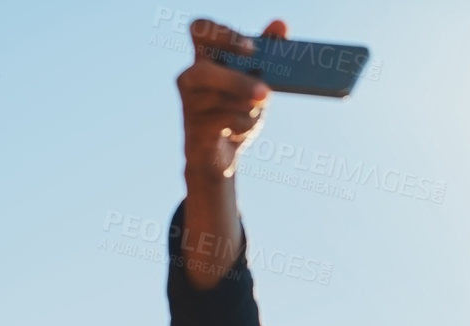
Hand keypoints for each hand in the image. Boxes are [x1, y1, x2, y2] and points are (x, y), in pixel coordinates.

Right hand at [178, 18, 283, 181]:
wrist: (219, 158)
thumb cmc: (236, 114)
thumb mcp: (256, 82)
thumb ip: (267, 53)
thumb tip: (281, 23)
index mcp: (204, 59)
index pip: (200, 29)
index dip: (222, 34)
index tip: (251, 50)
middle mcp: (190, 78)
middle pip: (204, 71)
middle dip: (237, 82)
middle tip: (266, 92)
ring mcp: (188, 105)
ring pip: (220, 100)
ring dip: (247, 108)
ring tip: (254, 113)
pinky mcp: (195, 131)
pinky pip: (223, 121)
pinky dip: (243, 125)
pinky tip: (243, 129)